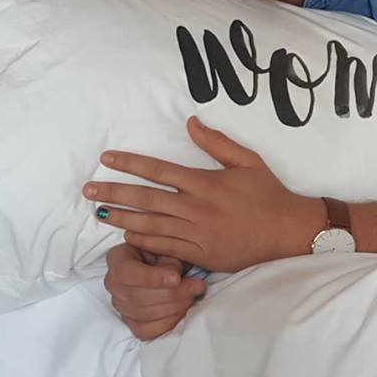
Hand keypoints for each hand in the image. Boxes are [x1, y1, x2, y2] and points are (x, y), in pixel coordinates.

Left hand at [84, 116, 326, 274]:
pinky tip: (126, 235)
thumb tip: (190, 121)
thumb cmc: (269, 195)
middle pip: (146, 199)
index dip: (130, 163)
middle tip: (87, 190)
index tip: (107, 159)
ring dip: (121, 219)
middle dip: (113, 193)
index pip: (158, 170)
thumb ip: (216, 142)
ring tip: (98, 213)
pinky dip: (144, 241)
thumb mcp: (247, 161)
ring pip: (150, 226)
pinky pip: (165, 248)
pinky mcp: (200, 255)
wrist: (290, 233)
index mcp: (205, 183)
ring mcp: (197, 234)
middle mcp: (197, 208)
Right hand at [102, 243, 203, 340]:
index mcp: (117, 260)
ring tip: (192, 297)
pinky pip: (145, 331)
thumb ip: (168, 259)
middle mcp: (113, 284)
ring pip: (144, 315)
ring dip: (174, 308)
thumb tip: (174, 278)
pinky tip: (181, 311)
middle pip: (138, 297)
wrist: (157, 265)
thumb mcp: (165, 248)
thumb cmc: (161, 254)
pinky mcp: (130, 322)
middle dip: (172, 294)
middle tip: (196, 287)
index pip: (128, 273)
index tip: (177, 278)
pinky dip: (166, 323)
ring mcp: (120, 306)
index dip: (153, 277)